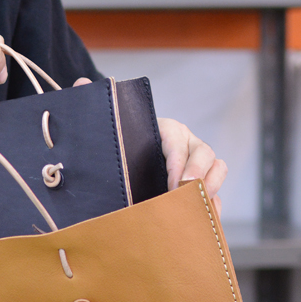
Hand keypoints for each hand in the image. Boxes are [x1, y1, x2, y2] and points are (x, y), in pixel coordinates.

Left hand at [73, 78, 226, 216]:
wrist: (126, 168)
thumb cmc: (121, 147)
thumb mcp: (110, 129)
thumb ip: (97, 106)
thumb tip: (82, 81)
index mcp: (168, 131)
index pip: (178, 141)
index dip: (179, 161)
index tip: (171, 183)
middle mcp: (188, 146)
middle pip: (206, 154)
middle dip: (198, 175)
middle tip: (183, 194)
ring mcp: (197, 168)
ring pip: (218, 170)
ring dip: (210, 188)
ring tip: (194, 208)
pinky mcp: (198, 188)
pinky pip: (216, 195)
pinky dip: (213, 207)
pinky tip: (201, 220)